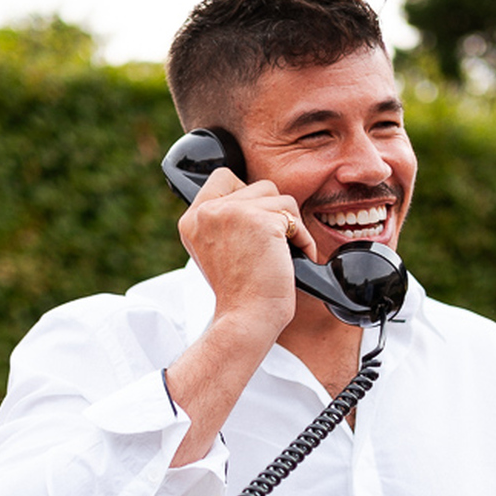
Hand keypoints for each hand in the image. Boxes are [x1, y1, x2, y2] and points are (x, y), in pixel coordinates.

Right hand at [178, 166, 315, 335]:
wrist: (246, 318)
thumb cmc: (239, 292)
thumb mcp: (215, 250)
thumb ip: (224, 221)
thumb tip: (254, 197)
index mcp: (193, 219)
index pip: (222, 177)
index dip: (246, 193)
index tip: (254, 222)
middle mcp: (208, 212)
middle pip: (257, 185)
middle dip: (273, 212)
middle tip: (272, 244)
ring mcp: (232, 213)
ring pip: (278, 197)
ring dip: (289, 223)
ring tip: (283, 251)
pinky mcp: (260, 220)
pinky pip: (293, 216)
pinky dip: (303, 237)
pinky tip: (298, 256)